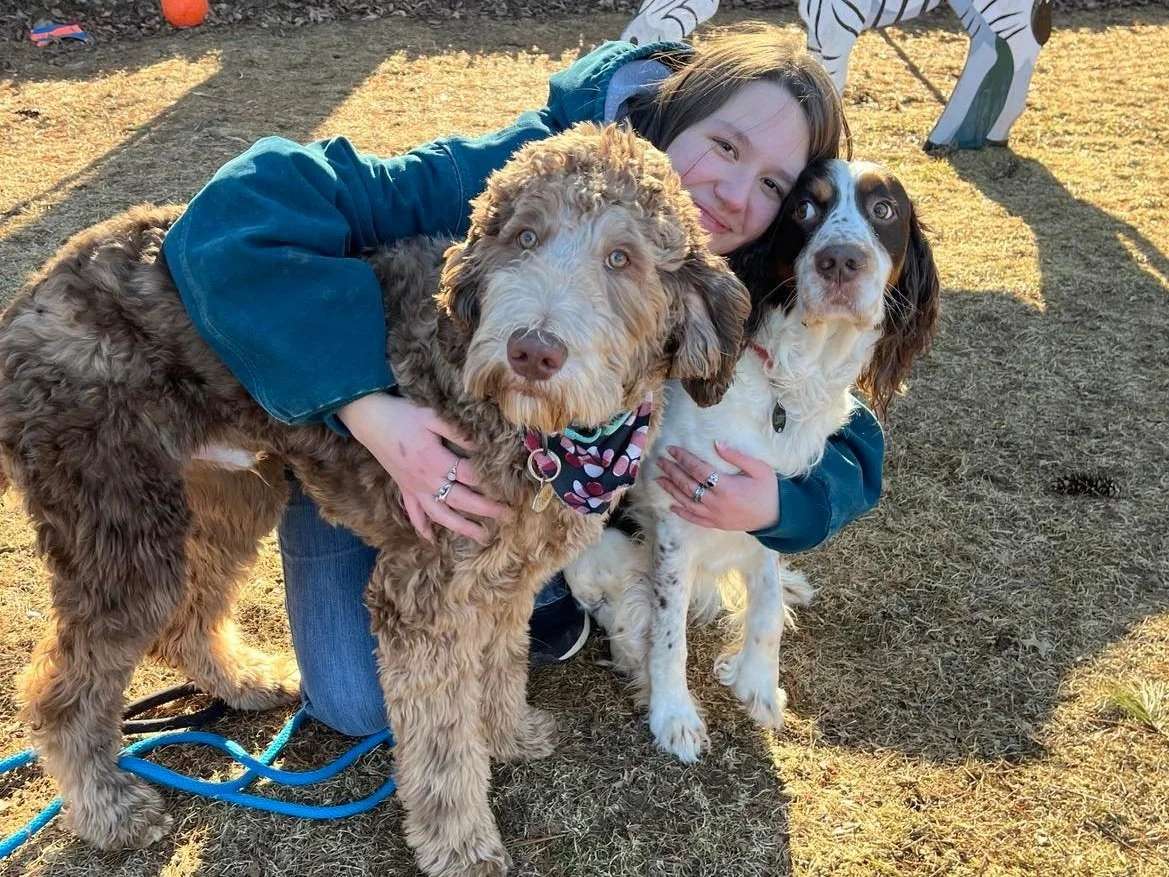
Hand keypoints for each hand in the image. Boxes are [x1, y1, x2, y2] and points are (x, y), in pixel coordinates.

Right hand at [338, 392, 510, 543]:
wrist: (371, 419)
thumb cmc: (404, 416)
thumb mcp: (433, 418)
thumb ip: (458, 434)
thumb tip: (481, 446)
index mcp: (436, 462)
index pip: (470, 476)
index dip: (490, 482)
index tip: (510, 488)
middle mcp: (427, 481)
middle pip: (461, 500)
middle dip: (486, 509)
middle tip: (509, 516)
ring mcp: (415, 488)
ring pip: (440, 514)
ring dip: (461, 526)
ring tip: (481, 536)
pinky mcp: (405, 489)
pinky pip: (413, 513)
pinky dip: (422, 527)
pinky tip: (431, 539)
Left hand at [655, 442, 779, 531]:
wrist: (776, 517)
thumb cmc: (769, 490)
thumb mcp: (758, 469)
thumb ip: (737, 456)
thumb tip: (716, 444)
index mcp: (726, 487)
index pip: (698, 470)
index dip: (683, 458)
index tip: (672, 449)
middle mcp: (717, 502)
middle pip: (688, 485)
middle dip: (672, 472)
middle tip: (660, 461)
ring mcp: (715, 515)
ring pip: (687, 502)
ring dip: (672, 490)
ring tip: (659, 479)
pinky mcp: (716, 524)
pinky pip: (695, 519)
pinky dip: (682, 513)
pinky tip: (671, 506)